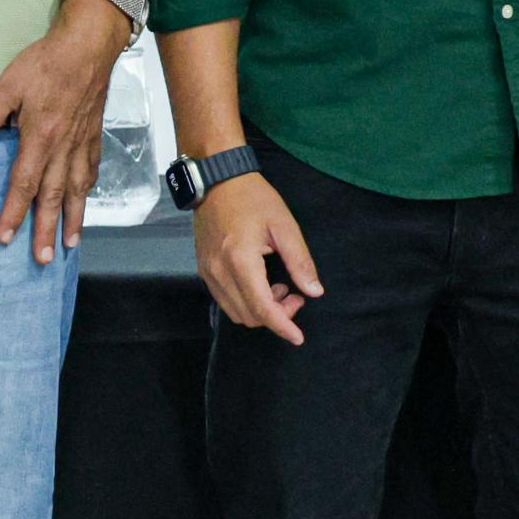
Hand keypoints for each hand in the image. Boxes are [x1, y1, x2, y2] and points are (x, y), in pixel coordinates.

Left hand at [0, 0, 130, 263]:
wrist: (89, 43)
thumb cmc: (47, 61)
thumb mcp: (9, 84)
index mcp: (41, 137)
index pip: (24, 184)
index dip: (14, 213)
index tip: (6, 238)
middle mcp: (64, 146)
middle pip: (53, 196)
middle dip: (46, 229)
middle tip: (43, 259)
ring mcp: (82, 142)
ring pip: (76, 189)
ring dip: (73, 219)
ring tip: (70, 244)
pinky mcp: (94, 133)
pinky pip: (91, 169)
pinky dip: (87, 189)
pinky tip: (84, 200)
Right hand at [192, 172, 322, 340]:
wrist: (217, 180)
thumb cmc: (252, 198)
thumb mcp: (284, 225)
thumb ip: (300, 261)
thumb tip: (314, 291)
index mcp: (241, 261)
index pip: (262, 309)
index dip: (283, 326)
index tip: (298, 337)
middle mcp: (219, 272)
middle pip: (249, 316)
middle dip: (276, 316)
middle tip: (295, 295)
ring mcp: (208, 272)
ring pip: (235, 312)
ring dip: (260, 310)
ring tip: (278, 287)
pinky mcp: (204, 270)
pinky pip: (225, 300)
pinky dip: (245, 301)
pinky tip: (261, 283)